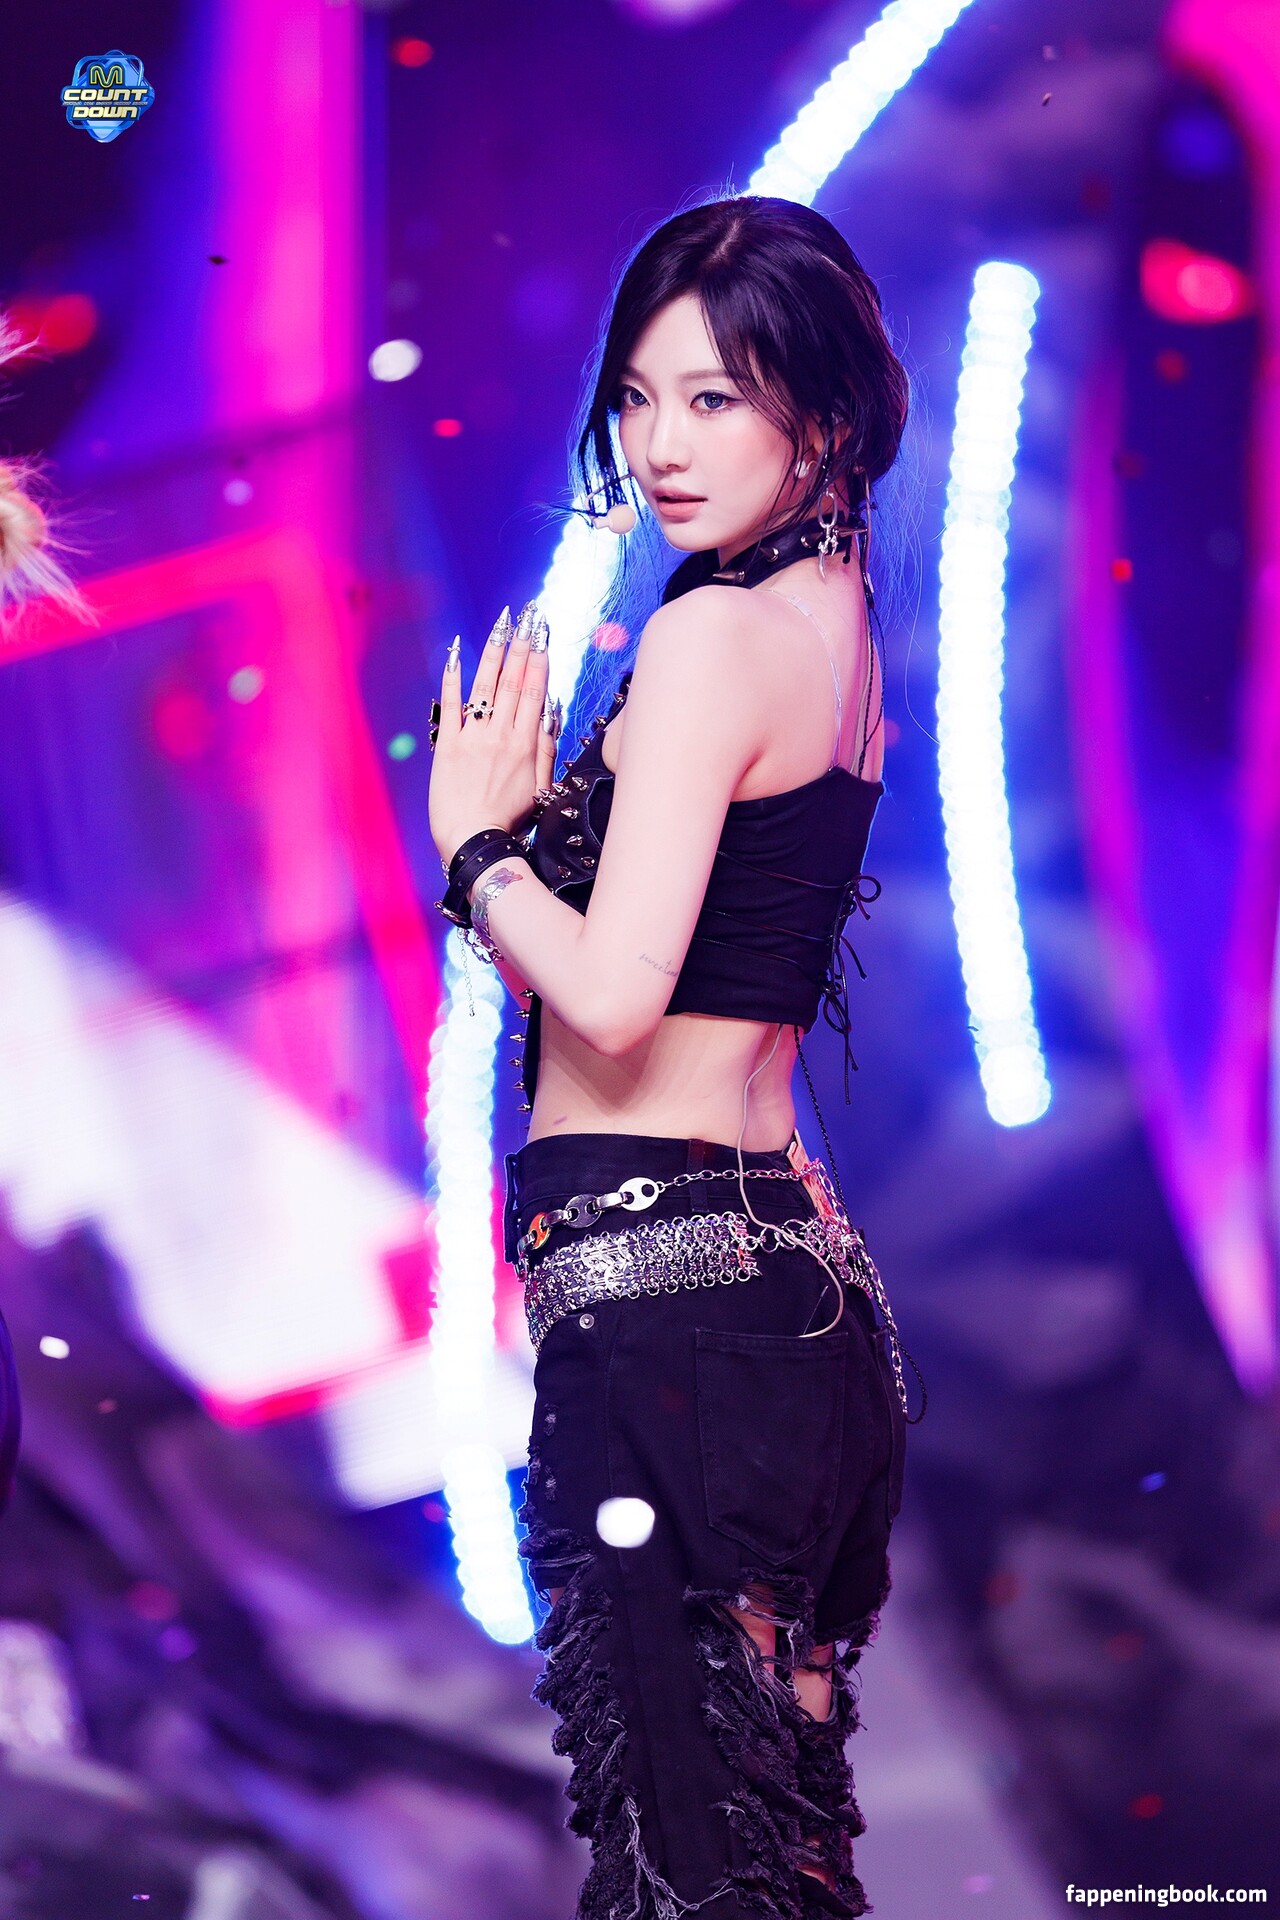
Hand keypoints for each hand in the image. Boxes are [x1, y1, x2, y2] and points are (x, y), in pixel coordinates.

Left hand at [428, 601, 556, 867]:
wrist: (473, 840)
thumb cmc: (509, 821)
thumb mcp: (541, 788)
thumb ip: (547, 749)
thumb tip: (552, 713)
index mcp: (527, 745)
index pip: (535, 692)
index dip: (540, 660)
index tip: (544, 635)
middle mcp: (501, 734)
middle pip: (514, 681)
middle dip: (522, 645)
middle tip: (528, 616)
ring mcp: (473, 737)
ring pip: (486, 685)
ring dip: (495, 651)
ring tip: (502, 624)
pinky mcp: (446, 745)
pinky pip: (450, 705)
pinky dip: (453, 677)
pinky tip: (455, 652)